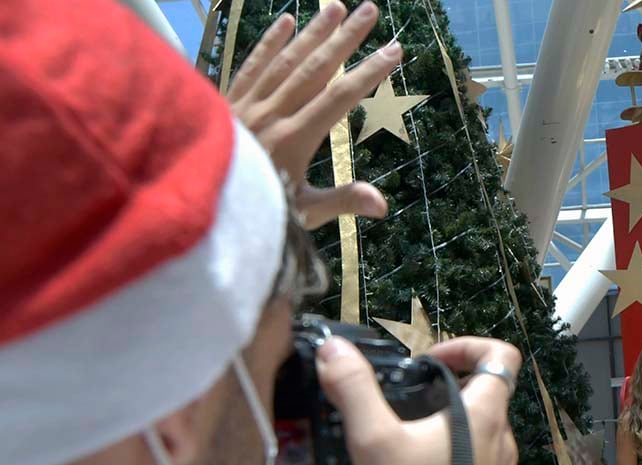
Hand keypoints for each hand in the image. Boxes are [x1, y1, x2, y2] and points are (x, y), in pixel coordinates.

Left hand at [227, 2, 401, 228]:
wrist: (193, 203)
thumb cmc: (254, 213)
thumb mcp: (301, 215)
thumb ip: (341, 202)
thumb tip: (382, 204)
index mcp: (294, 140)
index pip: (340, 98)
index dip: (369, 73)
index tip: (394, 50)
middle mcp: (272, 114)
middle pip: (315, 68)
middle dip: (345, 38)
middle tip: (370, 10)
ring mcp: (247, 104)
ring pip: (285, 60)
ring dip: (313, 32)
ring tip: (336, 7)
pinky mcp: (227, 102)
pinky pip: (251, 66)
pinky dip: (269, 42)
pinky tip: (286, 21)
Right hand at [316, 335, 521, 464]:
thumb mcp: (372, 444)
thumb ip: (355, 390)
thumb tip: (335, 348)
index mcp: (485, 417)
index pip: (501, 356)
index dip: (467, 345)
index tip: (428, 361)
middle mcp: (503, 442)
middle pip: (483, 395)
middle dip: (440, 390)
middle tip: (397, 405)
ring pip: (477, 433)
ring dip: (442, 427)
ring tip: (397, 446)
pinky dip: (447, 461)